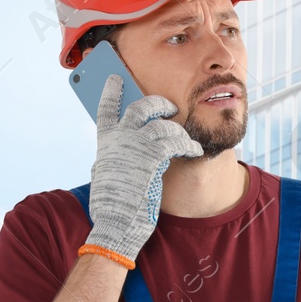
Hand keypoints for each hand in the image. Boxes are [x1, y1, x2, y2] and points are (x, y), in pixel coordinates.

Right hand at [84, 74, 202, 262]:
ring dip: (179, 132)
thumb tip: (118, 150)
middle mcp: (119, 138)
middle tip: (169, 109)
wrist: (117, 223)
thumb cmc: (113, 205)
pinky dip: (188, 144)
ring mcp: (135, 145)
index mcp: (105, 143)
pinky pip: (176, 142)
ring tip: (186, 141)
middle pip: (141, 107)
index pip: (106, 110)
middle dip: (159, 104)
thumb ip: (113, 157)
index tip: (117, 78)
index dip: (111, 92)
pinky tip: (195, 150)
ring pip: (164, 125)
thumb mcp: (107, 175)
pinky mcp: (152, 156)